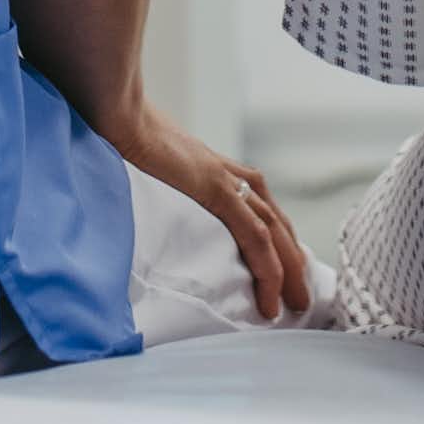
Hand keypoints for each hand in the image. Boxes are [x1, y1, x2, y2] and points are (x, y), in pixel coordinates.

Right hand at [108, 97, 311, 319]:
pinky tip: (269, 298)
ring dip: (289, 273)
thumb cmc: (134, 143)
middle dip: (293, 265)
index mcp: (224, 173)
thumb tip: (175, 212)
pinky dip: (267, 269)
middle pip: (278, 226)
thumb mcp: (165, 174)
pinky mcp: (219, 191)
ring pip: (275, 234)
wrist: (123, 117)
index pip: (266, 215)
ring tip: (294, 306)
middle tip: (301, 301)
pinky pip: (254, 237)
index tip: (286, 279)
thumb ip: (179, 191)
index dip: (281, 248)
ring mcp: (229, 182)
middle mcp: (235, 177)